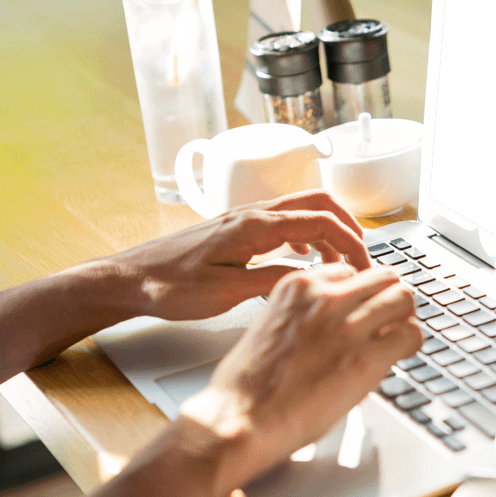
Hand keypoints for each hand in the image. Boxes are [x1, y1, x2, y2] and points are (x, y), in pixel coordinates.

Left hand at [103, 190, 371, 320]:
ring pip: (301, 211)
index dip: (351, 242)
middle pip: (317, 203)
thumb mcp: (226, 293)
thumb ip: (271, 281)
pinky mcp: (236, 230)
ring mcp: (244, 219)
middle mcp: (251, 214)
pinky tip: (304, 261)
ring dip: (328, 232)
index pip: (319, 222)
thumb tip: (312, 277)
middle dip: (348, 227)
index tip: (366, 267)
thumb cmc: (169, 286)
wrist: (129, 279)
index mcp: (253, 226)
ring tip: (340, 265)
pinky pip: (283, 222)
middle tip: (364, 259)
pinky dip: (306, 236)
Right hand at [179, 262, 421, 488]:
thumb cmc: (247, 386)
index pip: (349, 271)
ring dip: (404, 316)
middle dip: (388, 297)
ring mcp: (347, 325)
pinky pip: (410, 334)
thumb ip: (304, 317)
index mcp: (297, 287)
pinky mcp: (365, 357)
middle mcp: (325, 297)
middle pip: (383, 276)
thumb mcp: (270, 327)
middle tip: (388, 320)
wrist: (239, 418)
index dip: (358, 294)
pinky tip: (398, 356)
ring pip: (403, 297)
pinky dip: (410, 343)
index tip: (360, 311)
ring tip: (396, 337)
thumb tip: (329, 327)